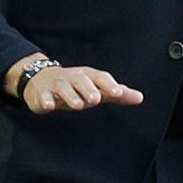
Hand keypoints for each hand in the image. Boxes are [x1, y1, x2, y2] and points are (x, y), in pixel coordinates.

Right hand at [22, 65, 144, 114]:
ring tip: (79, 105)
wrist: (42, 81)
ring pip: (64, 88)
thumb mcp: (96, 89)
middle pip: (82, 80)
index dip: (109, 85)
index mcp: (88, 75)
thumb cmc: (76, 87)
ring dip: (71, 96)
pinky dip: (46, 100)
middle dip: (89, 89)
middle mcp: (73, 77)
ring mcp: (57, 85)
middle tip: (96, 99)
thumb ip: (117, 94)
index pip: (101, 77)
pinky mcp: (42, 94)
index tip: (118, 93)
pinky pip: (44, 96)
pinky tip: (50, 106)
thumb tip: (140, 97)